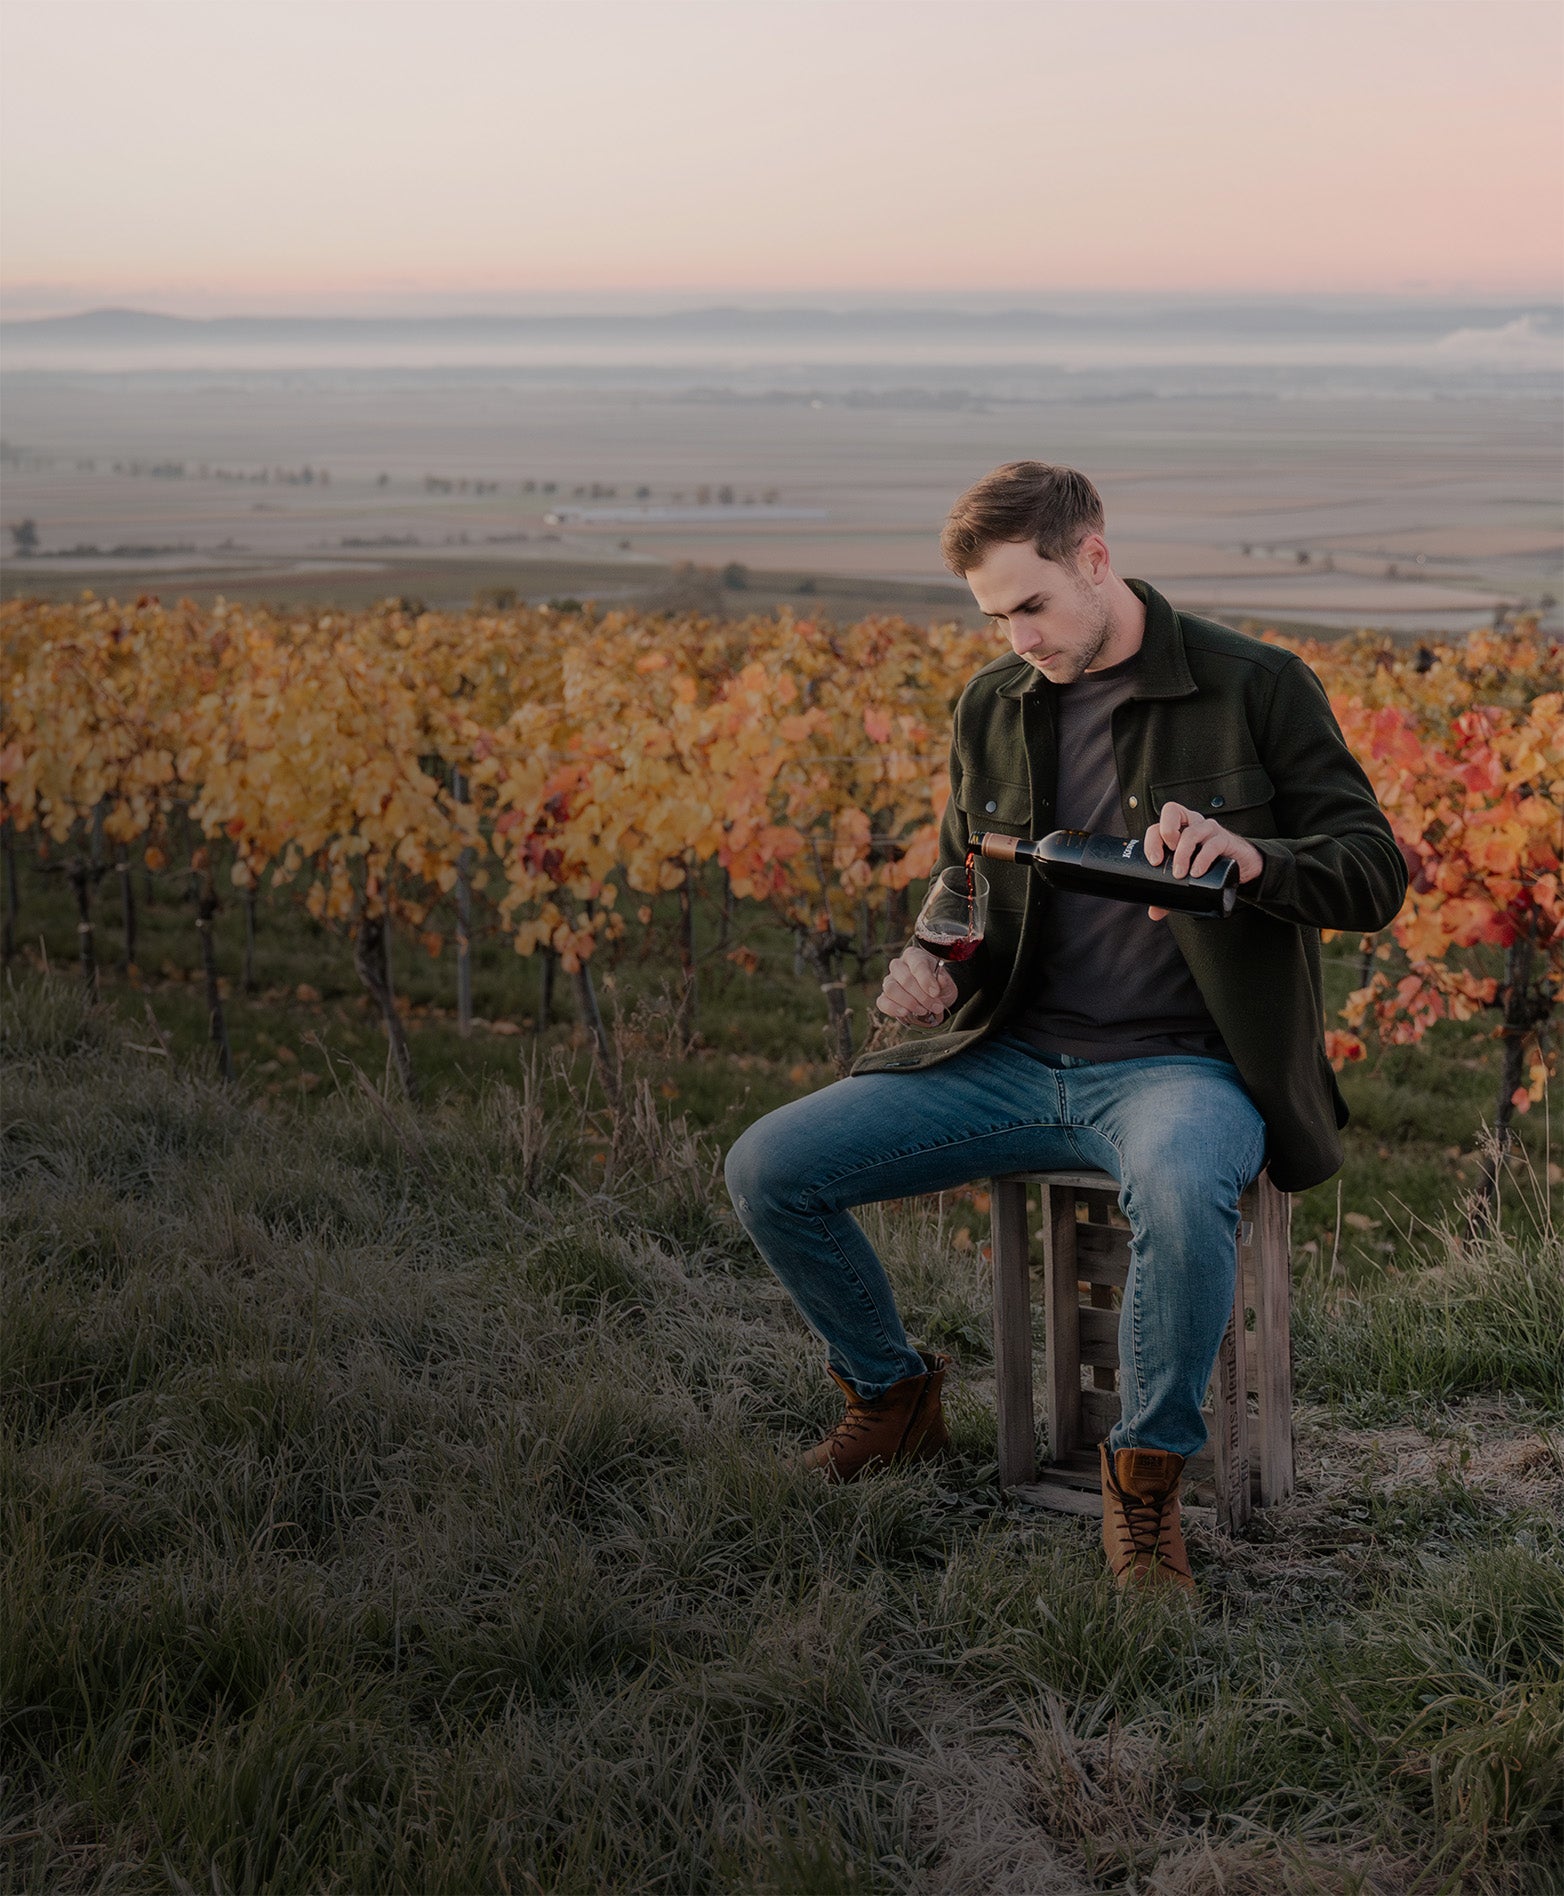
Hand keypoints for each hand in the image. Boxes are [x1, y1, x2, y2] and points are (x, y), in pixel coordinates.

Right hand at [877, 942, 957, 1025]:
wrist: (934, 997)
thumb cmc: (938, 986)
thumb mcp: (946, 983)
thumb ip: (944, 982)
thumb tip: (940, 980)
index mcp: (914, 956)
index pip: (917, 965)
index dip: (926, 980)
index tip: (936, 993)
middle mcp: (898, 966)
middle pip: (904, 978)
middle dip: (921, 996)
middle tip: (935, 1006)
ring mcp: (889, 981)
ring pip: (891, 989)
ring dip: (909, 1003)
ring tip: (923, 1011)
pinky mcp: (884, 996)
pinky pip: (882, 1002)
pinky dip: (893, 1008)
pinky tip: (905, 1013)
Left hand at [1142, 800, 1263, 920]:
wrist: (1241, 867)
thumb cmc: (1210, 866)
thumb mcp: (1187, 877)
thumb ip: (1170, 893)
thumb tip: (1154, 913)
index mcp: (1179, 828)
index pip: (1159, 823)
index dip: (1152, 839)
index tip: (1154, 861)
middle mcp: (1192, 823)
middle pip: (1172, 811)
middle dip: (1164, 833)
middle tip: (1162, 860)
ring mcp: (1209, 829)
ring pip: (1191, 832)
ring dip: (1181, 854)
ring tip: (1179, 874)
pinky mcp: (1225, 839)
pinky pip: (1212, 845)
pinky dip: (1202, 859)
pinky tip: (1197, 873)